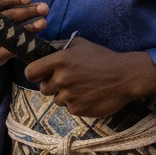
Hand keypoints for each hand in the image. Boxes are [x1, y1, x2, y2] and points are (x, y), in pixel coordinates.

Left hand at [24, 37, 155, 116]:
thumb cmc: (104, 57)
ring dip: (66, 95)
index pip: (30, 72)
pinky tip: (89, 95)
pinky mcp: (77, 110)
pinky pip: (70, 108)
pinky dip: (77, 103)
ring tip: (83, 87)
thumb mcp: (81, 45)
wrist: (125, 76)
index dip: (34, 74)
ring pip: (57, 100)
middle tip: (69, 80)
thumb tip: (47, 51)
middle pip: (43, 88)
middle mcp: (61, 80)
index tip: (41, 74)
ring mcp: (69, 97)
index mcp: (59, 61)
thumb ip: (61, 48)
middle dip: (53, 85)